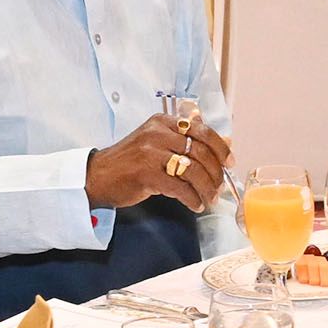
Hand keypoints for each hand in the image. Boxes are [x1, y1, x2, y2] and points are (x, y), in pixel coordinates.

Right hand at [86, 109, 227, 210]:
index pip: (202, 131)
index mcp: (162, 123)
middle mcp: (157, 134)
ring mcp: (151, 153)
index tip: (229, 162)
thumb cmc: (130, 162)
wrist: (98, 176)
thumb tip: (226, 142)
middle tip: (219, 188)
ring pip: (193, 170)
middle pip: (201, 152)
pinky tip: (195, 205)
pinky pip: (180, 188)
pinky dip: (192, 199)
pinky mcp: (146, 174)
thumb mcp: (157, 143)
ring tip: (209, 199)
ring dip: (206, 189)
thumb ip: (187, 141)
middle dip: (215, 173)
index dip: (220, 148)